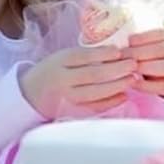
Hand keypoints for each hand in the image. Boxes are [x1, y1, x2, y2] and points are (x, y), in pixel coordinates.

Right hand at [20, 45, 137, 116]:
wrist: (29, 95)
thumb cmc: (54, 71)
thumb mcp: (63, 58)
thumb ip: (85, 56)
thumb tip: (117, 53)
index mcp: (60, 61)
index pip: (84, 56)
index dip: (104, 54)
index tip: (120, 51)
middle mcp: (63, 79)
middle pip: (93, 74)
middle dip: (117, 69)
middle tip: (134, 64)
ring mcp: (67, 97)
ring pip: (95, 92)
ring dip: (117, 85)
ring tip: (133, 79)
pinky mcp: (71, 112)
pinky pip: (94, 107)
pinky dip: (110, 102)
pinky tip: (124, 95)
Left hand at [122, 28, 163, 98]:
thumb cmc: (147, 57)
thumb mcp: (143, 46)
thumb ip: (134, 44)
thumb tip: (118, 44)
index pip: (159, 33)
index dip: (143, 37)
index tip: (128, 41)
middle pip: (160, 50)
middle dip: (139, 53)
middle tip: (123, 57)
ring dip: (146, 67)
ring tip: (130, 69)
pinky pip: (162, 86)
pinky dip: (147, 85)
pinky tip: (133, 83)